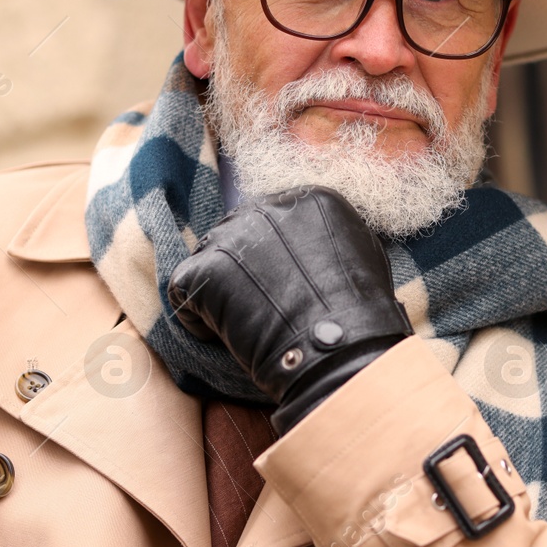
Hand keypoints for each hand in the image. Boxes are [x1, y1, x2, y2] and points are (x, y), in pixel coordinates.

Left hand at [167, 186, 412, 433]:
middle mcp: (268, 206)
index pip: (274, 219)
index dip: (273, 257)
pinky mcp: (206, 268)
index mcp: (309, 199)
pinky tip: (223, 338)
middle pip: (239, 232)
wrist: (339, 346)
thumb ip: (331, 239)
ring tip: (243, 325)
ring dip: (220, 290)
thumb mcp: (363, 256)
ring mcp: (233, 235)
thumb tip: (315, 247)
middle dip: (243, 270)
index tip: (284, 286)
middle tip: (259, 308)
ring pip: (210, 256)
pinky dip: (197, 318)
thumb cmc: (360, 314)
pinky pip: (183, 289)